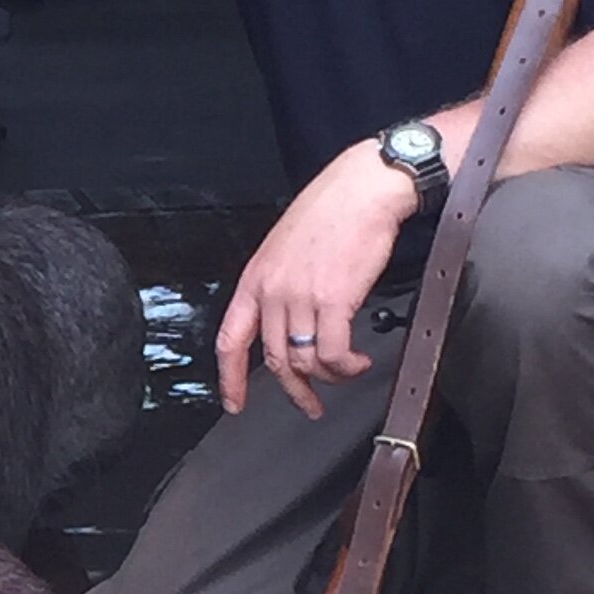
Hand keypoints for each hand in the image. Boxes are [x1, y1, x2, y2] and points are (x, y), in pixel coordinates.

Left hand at [216, 145, 414, 419]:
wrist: (363, 188)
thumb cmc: (332, 210)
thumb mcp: (286, 247)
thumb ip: (280, 284)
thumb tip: (289, 320)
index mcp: (255, 278)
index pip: (230, 340)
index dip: (230, 379)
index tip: (235, 403)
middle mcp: (273, 291)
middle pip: (275, 360)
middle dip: (295, 390)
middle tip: (311, 404)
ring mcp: (300, 297)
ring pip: (306, 361)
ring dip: (330, 376)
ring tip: (347, 372)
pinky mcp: (333, 300)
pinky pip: (333, 354)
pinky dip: (346, 366)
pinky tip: (358, 362)